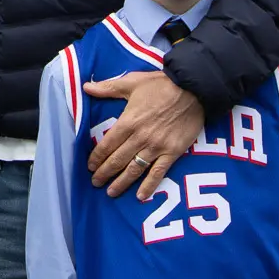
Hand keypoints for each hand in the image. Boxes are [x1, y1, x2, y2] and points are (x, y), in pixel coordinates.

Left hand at [83, 71, 202, 198]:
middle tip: (95, 182)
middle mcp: (140, 137)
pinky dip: (149, 186)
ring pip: (134, 169)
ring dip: (121, 183)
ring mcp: (156, 147)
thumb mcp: (131, 82)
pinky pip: (158, 172)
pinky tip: (140, 196)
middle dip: (104, 173)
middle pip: (117, 160)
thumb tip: (85, 87)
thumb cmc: (161, 85)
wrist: (193, 89)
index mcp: (128, 121)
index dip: (97, 157)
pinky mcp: (172, 152)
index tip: (89, 166)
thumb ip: (108, 87)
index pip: (107, 144)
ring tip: (111, 193)